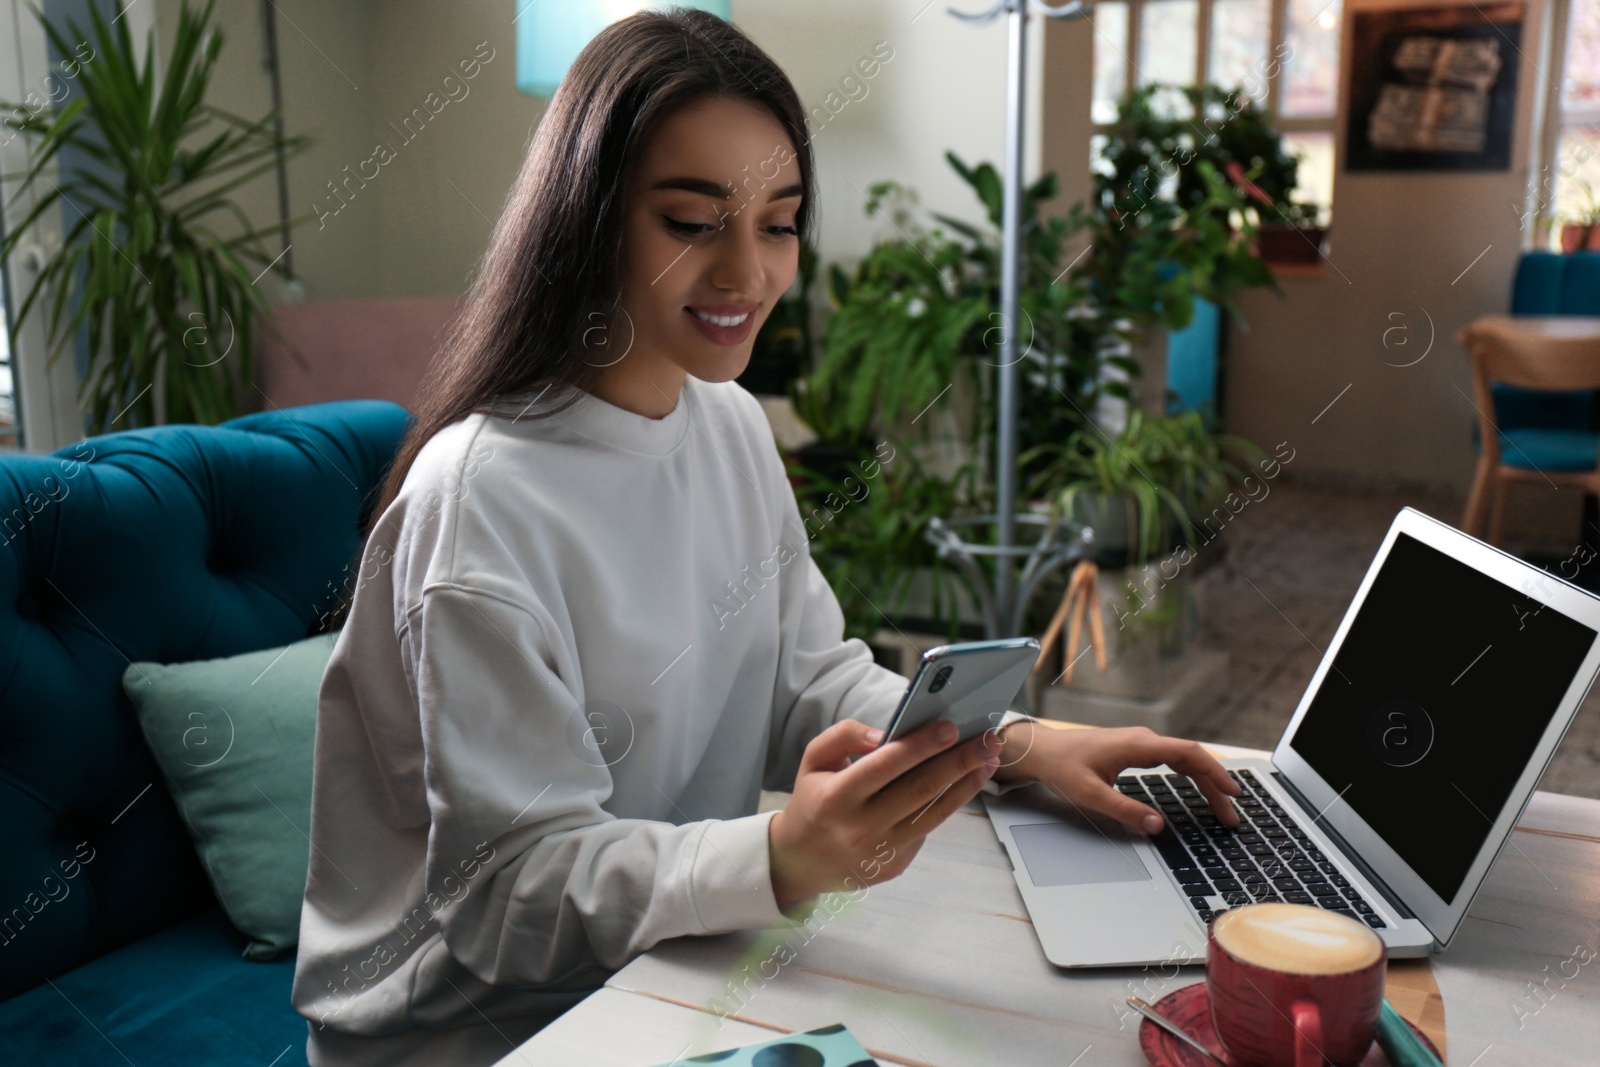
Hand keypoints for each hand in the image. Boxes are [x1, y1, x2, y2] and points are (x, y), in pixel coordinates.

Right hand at [768, 718, 999, 912]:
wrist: (800, 863)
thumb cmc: (813, 801)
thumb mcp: (813, 760)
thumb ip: (844, 736)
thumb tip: (884, 735)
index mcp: (837, 797)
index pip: (885, 766)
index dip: (920, 746)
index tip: (950, 727)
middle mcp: (860, 827)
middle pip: (920, 789)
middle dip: (959, 761)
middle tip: (988, 739)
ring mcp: (881, 851)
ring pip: (934, 813)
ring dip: (967, 784)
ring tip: (989, 760)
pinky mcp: (896, 865)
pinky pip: (927, 829)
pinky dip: (950, 804)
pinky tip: (966, 782)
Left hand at [995, 722, 1241, 834]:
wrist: (1042, 750)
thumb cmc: (1063, 767)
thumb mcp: (1091, 794)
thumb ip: (1124, 811)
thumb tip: (1156, 826)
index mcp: (1137, 745)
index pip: (1187, 753)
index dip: (1214, 772)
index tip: (1233, 791)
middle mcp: (1143, 740)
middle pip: (1191, 758)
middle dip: (1215, 785)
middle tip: (1231, 815)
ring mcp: (1140, 743)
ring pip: (1183, 759)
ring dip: (1205, 781)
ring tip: (1222, 807)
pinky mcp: (1136, 750)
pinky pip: (1172, 759)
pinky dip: (1190, 775)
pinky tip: (1200, 789)